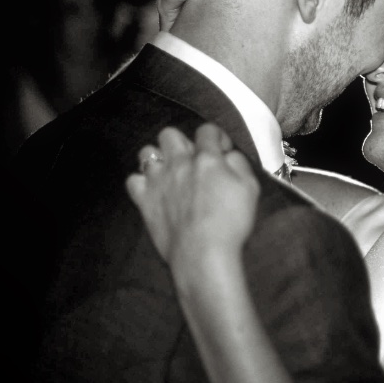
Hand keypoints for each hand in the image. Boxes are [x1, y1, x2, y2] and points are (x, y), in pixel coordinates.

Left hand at [126, 123, 260, 270]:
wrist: (203, 253)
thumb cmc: (231, 222)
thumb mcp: (250, 188)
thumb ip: (239, 164)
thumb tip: (228, 155)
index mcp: (206, 158)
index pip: (207, 130)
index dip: (216, 137)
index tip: (222, 151)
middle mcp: (178, 163)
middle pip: (170, 134)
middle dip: (182, 142)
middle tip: (193, 161)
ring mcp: (157, 181)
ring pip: (147, 152)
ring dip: (158, 158)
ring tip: (170, 173)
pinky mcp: (144, 200)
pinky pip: (133, 180)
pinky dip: (142, 182)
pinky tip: (154, 191)